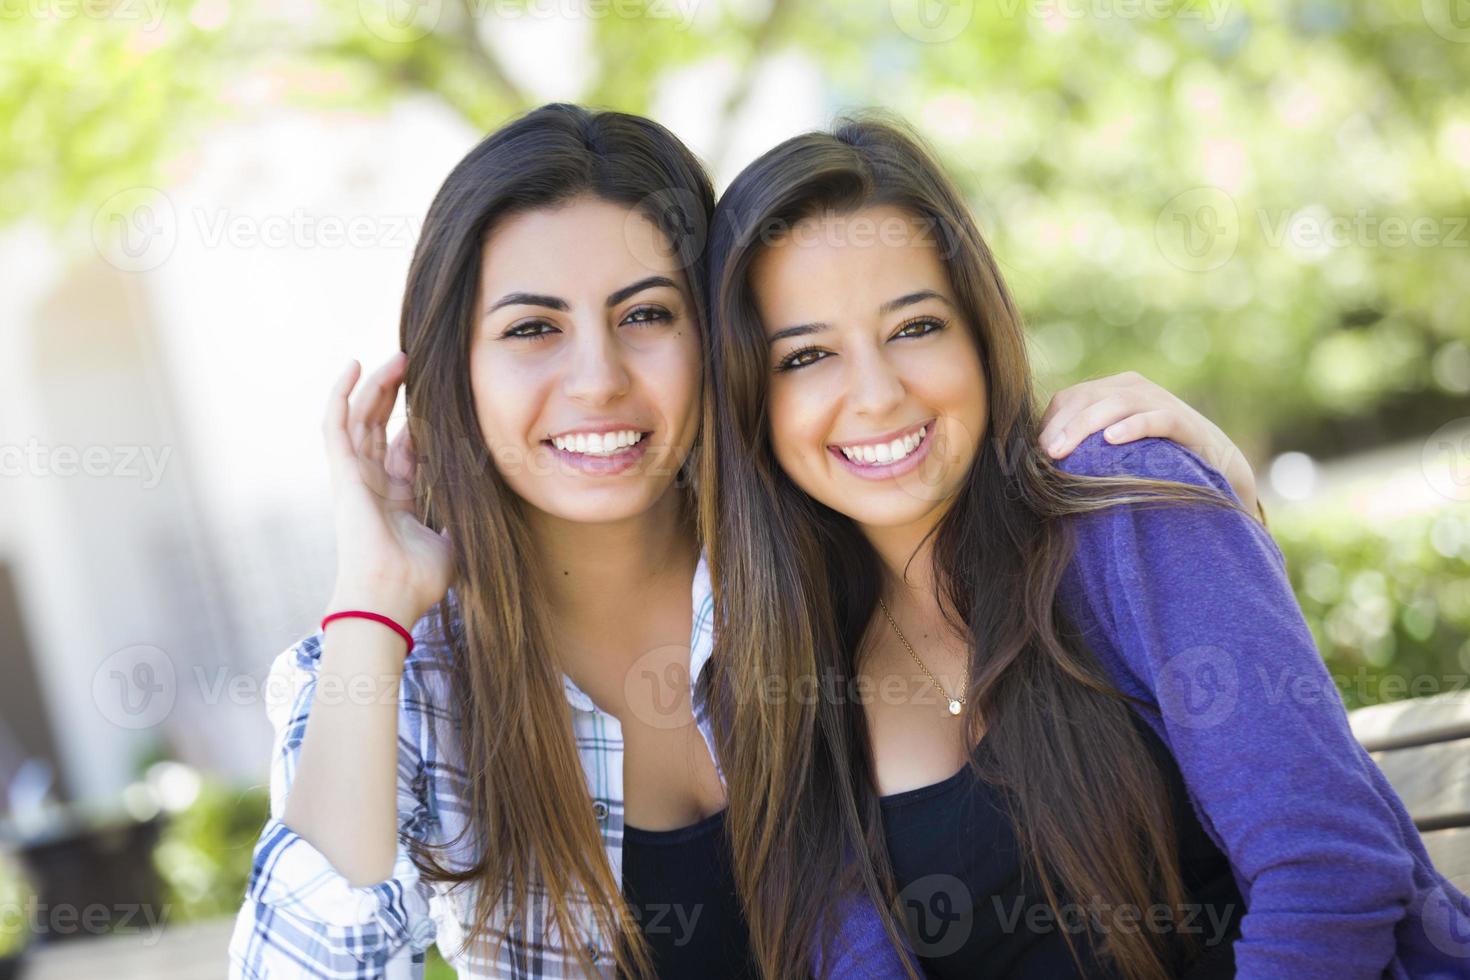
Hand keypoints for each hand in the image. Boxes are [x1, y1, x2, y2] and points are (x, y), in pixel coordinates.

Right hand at [322, 352, 454, 626]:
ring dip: (377, 385)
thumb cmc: (419, 579)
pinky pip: (336, 423)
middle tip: (416, 363)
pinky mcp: (342, 471)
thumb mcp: (453, 542)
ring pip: (361, 417)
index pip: (406, 450)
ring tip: (397, 357)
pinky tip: (355, 364)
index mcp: (397, 499)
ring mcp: (355, 476)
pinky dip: (341, 392)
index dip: (420, 422)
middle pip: (381, 426)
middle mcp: (373, 484)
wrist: (390, 596)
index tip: (442, 397)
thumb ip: (461, 521)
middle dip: (397, 393)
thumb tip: (485, 508)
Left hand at [1039, 370, 1260, 518]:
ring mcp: (1158, 400)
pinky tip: (1112, 440)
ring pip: (1114, 404)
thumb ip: (1084, 446)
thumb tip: (1040, 462)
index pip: (1070, 398)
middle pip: (1087, 398)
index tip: (1035, 452)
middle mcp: (1132, 388)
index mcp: (1112, 390)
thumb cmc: (1154, 458)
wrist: (1215, 464)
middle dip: (1062, 427)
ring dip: (1085, 427)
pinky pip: (1154, 418)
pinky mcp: (1182, 420)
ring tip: (1064, 451)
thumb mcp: (1113, 448)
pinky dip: (1132, 427)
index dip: (1049, 423)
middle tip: (1045, 454)